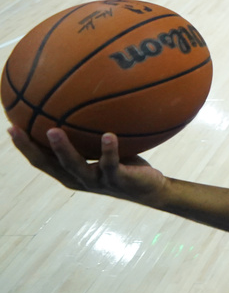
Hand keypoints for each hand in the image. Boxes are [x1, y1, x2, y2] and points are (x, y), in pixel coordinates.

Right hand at [9, 127, 168, 204]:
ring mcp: (97, 181)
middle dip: (30, 148)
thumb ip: (89, 136)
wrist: (151, 189)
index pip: (41, 160)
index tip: (11, 127)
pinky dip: (109, 149)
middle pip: (48, 165)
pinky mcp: (117, 180)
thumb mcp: (102, 150)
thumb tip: (80, 103)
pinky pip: (110, 164)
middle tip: (17, 129)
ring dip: (63, 149)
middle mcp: (79, 179)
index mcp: (71, 173)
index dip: (24, 146)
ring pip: (75, 166)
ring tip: (54, 131)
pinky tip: (109, 135)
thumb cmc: (123, 165)